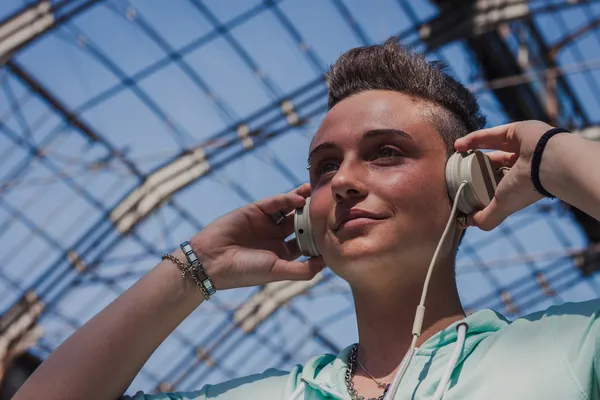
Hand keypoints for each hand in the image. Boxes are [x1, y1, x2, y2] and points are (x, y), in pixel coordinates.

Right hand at [188, 183, 324, 289]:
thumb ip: (303, 269)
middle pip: (301, 223)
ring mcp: (266, 223)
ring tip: (318, 195)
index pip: (306, 242)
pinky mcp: (256, 210)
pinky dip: (287, 199)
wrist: (212, 260)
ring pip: (290, 209)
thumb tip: (327, 263)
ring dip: (303, 202)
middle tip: (331, 207)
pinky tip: (300, 198)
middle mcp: (276, 237)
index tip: (336, 229)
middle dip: (314, 216)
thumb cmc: (245, 271)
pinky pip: (275, 202)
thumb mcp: (278, 271)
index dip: (319, 236)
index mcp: (282, 253)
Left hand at [454, 120, 558, 230]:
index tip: (463, 188)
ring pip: (490, 149)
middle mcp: (522, 165)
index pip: (499, 185)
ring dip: (471, 151)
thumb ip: (486, 218)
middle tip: (456, 171)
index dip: (482, 186)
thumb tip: (465, 223)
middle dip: (475, 168)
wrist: (547, 161)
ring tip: (454, 157)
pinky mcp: (515, 130)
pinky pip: (489, 135)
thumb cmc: (526, 186)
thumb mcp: (502, 206)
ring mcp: (519, 147)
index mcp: (522, 183)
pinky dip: (472, 139)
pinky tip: (457, 145)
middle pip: (493, 165)